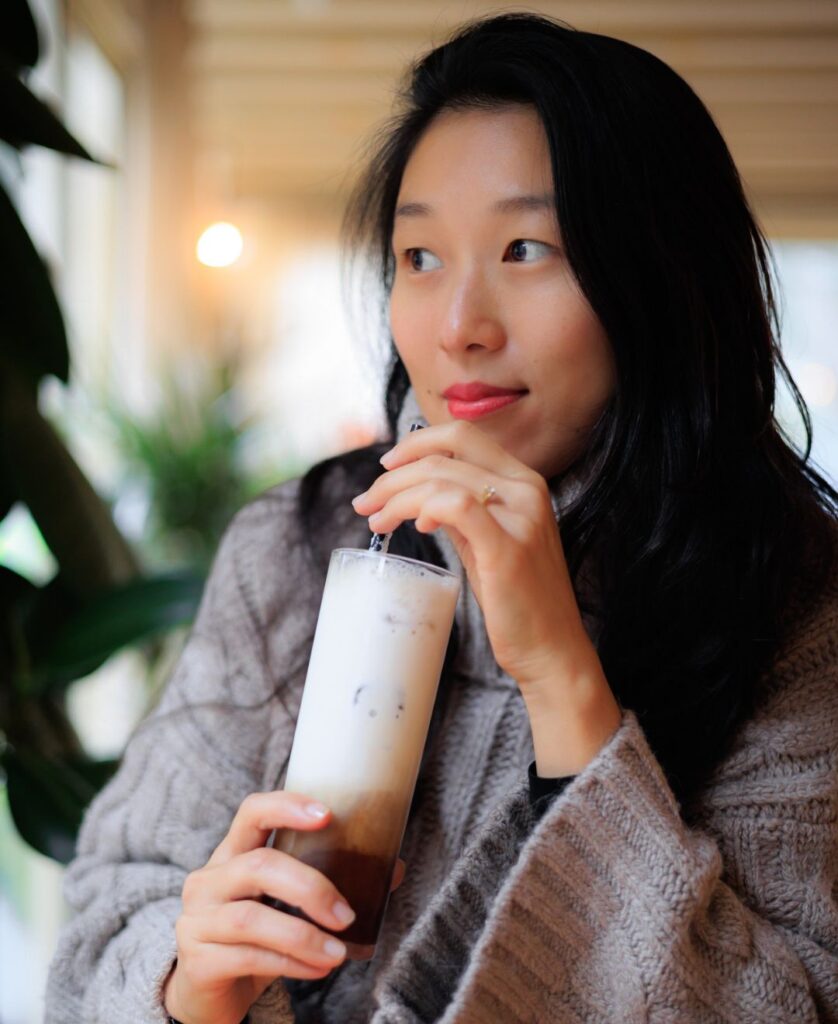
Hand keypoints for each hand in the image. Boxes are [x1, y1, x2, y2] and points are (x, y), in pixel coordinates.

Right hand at [163, 790, 404, 1023]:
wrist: (207, 994)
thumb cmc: (255, 937)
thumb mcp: (286, 906)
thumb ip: (330, 884)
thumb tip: (394, 868)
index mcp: (232, 854)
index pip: (252, 812)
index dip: (288, 807)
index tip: (327, 815)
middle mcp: (209, 879)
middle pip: (260, 865)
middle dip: (311, 888)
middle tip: (347, 915)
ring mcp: (197, 920)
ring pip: (252, 918)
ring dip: (304, 935)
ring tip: (338, 953)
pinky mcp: (198, 961)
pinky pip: (249, 957)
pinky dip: (291, 963)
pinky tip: (317, 968)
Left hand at [353, 421, 587, 688]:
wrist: (551, 648)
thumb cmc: (517, 599)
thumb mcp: (488, 541)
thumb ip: (462, 512)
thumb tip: (418, 499)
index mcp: (525, 481)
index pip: (463, 435)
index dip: (415, 443)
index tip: (386, 466)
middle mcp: (527, 489)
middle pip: (444, 455)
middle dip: (392, 476)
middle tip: (366, 503)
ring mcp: (521, 516)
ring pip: (441, 479)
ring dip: (395, 496)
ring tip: (376, 522)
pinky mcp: (508, 547)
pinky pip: (455, 506)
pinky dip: (423, 508)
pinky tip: (414, 527)